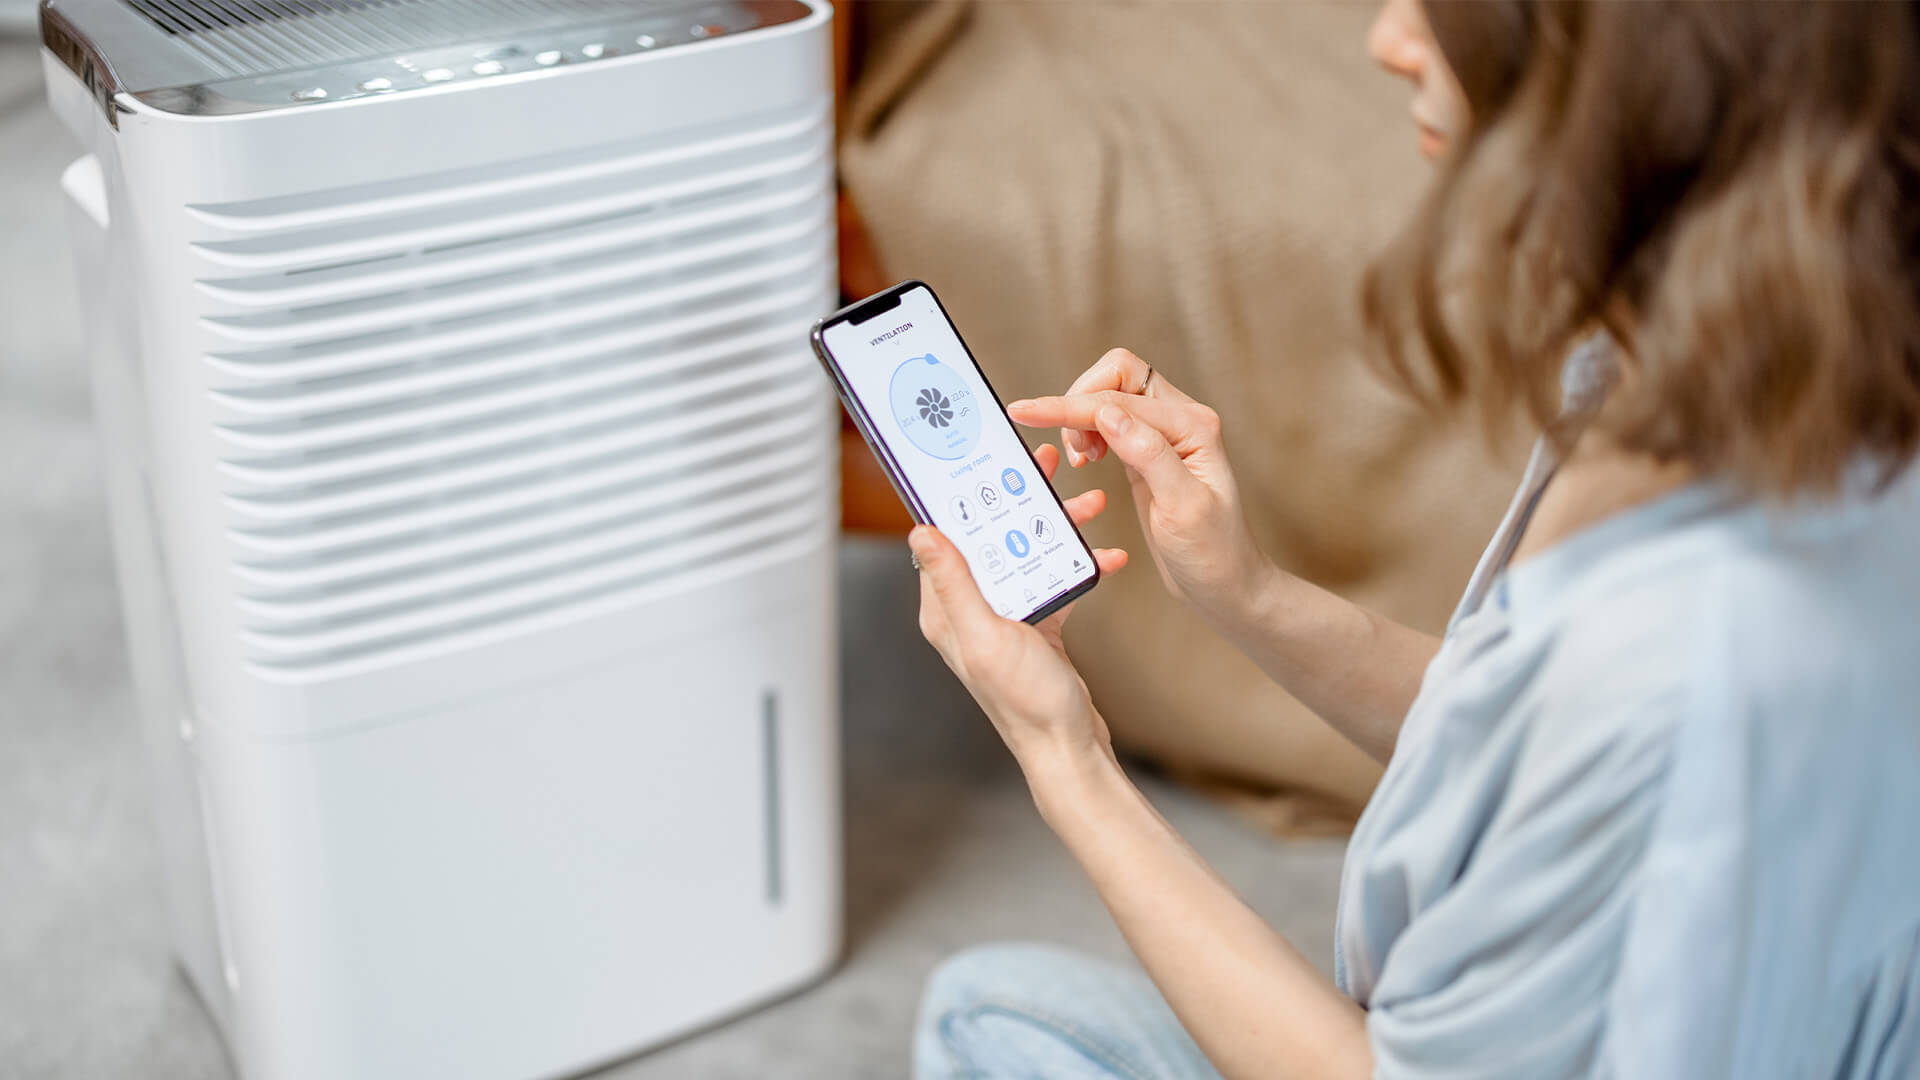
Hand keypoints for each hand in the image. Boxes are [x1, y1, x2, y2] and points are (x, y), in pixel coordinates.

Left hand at [911, 443, 1128, 770]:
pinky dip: (1078, 565)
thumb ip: (953, 584)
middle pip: (990, 536)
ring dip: (1058, 527)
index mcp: (946, 609)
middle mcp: (969, 610)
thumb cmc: (1026, 702)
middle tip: (1047, 465)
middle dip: (1021, 500)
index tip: (987, 461)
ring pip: (1025, 552)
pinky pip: (1053, 580)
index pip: (946, 536)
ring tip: (1090, 505)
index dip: (965, 495)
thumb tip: (919, 532)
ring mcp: (1003, 617)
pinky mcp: (1035, 625)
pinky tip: (1107, 557)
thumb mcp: (985, 635)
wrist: (1068, 748)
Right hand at [1007, 349, 1270, 631]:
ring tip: (1080, 460)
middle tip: (1072, 454)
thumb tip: (1108, 415)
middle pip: (1116, 376)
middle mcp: (1181, 420)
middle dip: (1078, 403)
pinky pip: (1108, 420)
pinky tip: (1087, 459)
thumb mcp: (1182, 507)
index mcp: (1193, 426)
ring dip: (1081, 418)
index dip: (1069, 405)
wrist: (1223, 583)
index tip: (1026, 412)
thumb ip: (1148, 455)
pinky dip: (1087, 431)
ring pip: (1109, 394)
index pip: (1120, 397)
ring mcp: (1163, 434)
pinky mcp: (1147, 451)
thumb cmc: (1211, 550)